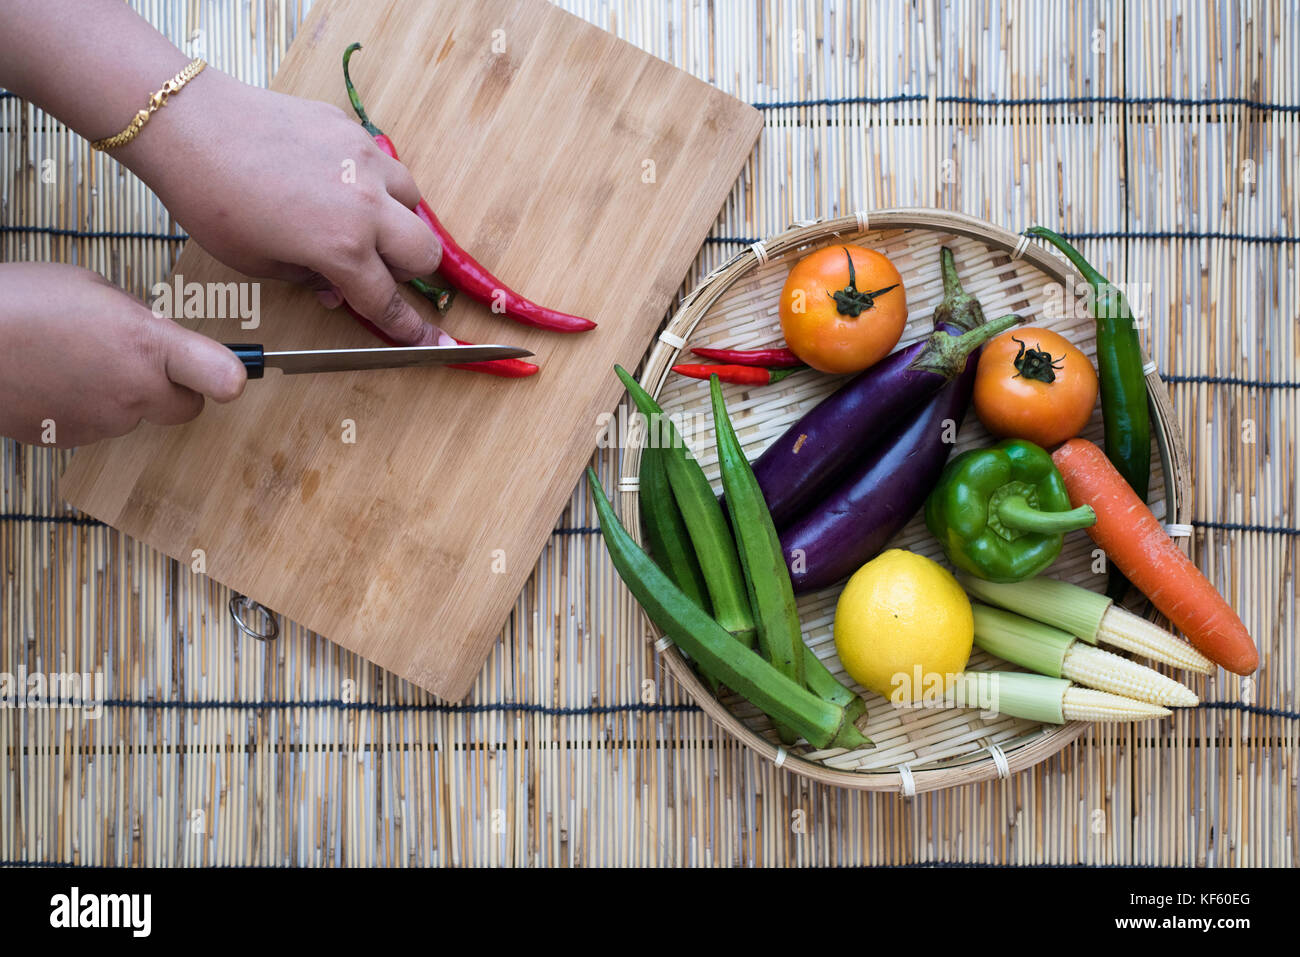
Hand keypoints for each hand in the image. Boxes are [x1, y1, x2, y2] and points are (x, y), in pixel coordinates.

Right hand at [0, 263, 246, 446]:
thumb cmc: (19, 302)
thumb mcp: (93, 289)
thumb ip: (138, 320)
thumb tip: (153, 336)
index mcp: (146, 344)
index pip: (220, 376)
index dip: (233, 377)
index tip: (236, 375)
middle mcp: (133, 391)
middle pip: (186, 408)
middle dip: (175, 390)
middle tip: (142, 363)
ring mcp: (102, 422)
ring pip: (135, 416)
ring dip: (120, 395)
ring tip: (74, 360)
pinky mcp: (69, 439)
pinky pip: (95, 425)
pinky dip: (83, 407)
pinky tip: (53, 379)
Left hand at [120, 69, 448, 345]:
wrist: (188, 124)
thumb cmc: (211, 199)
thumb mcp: (257, 263)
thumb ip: (308, 278)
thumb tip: (335, 285)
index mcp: (341, 246)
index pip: (388, 299)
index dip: (409, 328)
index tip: (432, 342)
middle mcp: (365, 204)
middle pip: (425, 251)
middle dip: (408, 271)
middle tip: (378, 271)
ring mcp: (363, 159)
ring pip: (414, 201)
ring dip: (398, 222)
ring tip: (361, 224)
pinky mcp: (350, 128)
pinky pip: (382, 163)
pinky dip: (373, 183)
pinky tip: (335, 185)